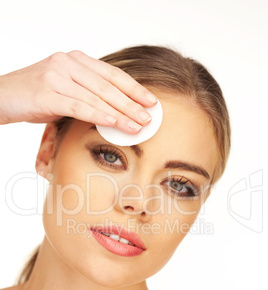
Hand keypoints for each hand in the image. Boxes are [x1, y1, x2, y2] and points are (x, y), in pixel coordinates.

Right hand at [0, 51, 157, 132]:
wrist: (1, 96)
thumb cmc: (35, 96)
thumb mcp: (64, 90)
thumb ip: (86, 95)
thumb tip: (115, 113)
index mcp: (76, 60)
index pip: (112, 75)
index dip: (134, 89)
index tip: (151, 102)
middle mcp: (68, 63)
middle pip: (108, 86)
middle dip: (132, 103)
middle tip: (150, 117)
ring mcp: (56, 75)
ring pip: (96, 97)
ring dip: (120, 113)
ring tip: (137, 126)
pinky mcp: (46, 92)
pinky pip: (78, 105)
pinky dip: (97, 115)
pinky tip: (113, 122)